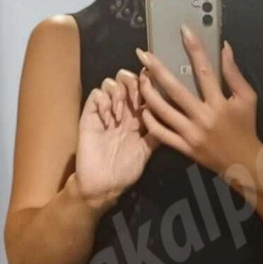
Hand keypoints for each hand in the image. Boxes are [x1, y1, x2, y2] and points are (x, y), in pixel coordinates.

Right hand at [75, 68, 159, 205]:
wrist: (104, 184)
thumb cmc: (125, 170)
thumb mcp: (147, 150)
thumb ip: (157, 132)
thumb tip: (173, 117)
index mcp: (137, 117)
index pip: (144, 90)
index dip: (150, 84)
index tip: (155, 87)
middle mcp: (122, 110)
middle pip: (127, 79)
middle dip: (134, 84)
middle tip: (137, 102)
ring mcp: (106, 111)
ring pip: (111, 82)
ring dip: (119, 93)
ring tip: (120, 115)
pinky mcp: (90, 115)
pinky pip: (96, 94)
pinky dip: (104, 102)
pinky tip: (108, 119)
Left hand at [135, 26, 261, 176]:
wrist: (244, 162)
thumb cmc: (245, 127)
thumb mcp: (247, 98)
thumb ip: (234, 73)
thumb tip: (225, 47)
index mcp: (220, 103)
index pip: (204, 70)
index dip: (194, 48)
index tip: (184, 30)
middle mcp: (204, 117)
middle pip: (175, 89)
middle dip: (157, 69)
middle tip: (143, 55)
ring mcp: (191, 134)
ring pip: (163, 111)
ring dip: (148, 93)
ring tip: (140, 78)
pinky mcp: (183, 147)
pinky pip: (160, 133)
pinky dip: (150, 120)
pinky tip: (144, 107)